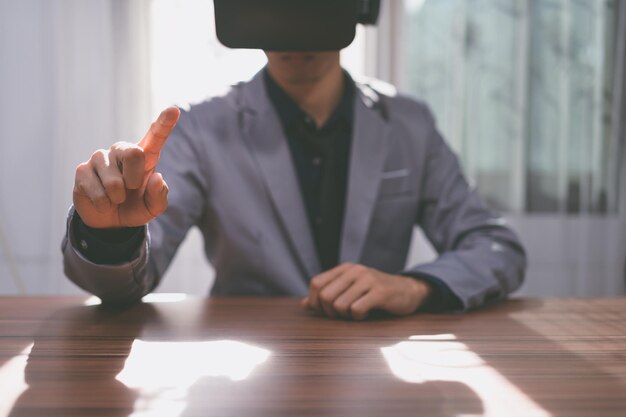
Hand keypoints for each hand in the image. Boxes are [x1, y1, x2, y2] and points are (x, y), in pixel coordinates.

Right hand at [73, 107, 180, 228]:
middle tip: (130, 189)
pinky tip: (102, 202)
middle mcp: (122, 151)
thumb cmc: (135, 207)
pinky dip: (103, 204)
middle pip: (134, 153)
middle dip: (134, 180)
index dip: (164, 123)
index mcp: (144, 156)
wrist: (109, 222)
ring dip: (117, 197)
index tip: (174, 110)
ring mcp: (100, 158)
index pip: (155, 136)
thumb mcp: (153, 207)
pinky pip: (98, 192)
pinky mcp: (82, 169)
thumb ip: (159, 195)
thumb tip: (156, 178)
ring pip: (114, 181)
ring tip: (115, 197)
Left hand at [301, 263, 431, 319]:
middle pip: (325, 296)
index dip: (315, 302)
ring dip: (346, 316)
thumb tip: (304, 305)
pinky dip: (358, 318)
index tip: (326, 311)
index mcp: (345, 268)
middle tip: (343, 315)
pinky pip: (356, 310)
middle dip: (330, 312)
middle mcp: (355, 271)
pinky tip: (366, 315)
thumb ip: (328, 295)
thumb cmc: (376, 293)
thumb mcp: (351, 290)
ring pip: (339, 305)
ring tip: (356, 313)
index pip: (316, 283)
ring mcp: (368, 280)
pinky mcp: (380, 292)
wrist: (409, 291)